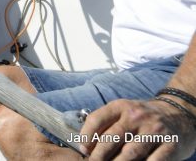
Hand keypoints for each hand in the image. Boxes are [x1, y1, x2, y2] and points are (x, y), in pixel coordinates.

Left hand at [79, 98, 195, 159]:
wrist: (179, 114)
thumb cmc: (143, 118)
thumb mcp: (124, 112)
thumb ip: (107, 124)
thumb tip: (86, 145)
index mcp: (121, 106)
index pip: (97, 119)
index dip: (86, 136)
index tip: (83, 149)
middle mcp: (136, 116)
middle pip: (111, 139)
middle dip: (99, 155)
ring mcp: (154, 130)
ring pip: (130, 153)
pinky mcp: (170, 144)